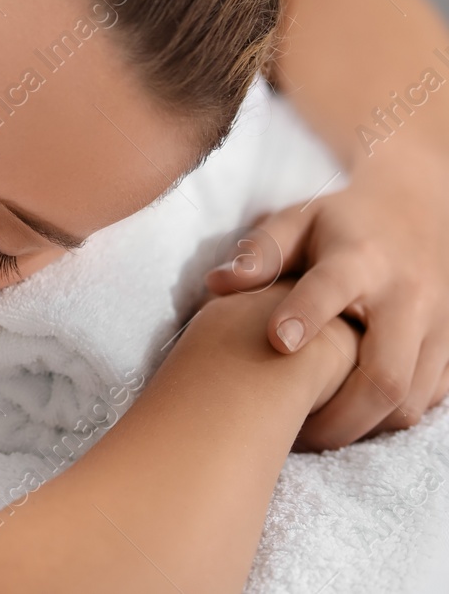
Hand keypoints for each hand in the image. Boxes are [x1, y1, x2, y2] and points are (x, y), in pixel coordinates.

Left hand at [204, 147, 448, 448]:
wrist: (419, 209)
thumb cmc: (340, 223)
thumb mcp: (298, 221)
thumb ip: (260, 252)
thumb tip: (217, 284)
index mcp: (360, 258)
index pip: (334, 287)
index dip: (307, 314)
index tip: (277, 342)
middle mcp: (407, 295)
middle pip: (385, 374)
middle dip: (338, 416)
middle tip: (292, 434)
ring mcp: (437, 326)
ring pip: (410, 400)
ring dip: (362, 427)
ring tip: (314, 433)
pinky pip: (429, 400)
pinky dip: (390, 420)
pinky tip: (351, 419)